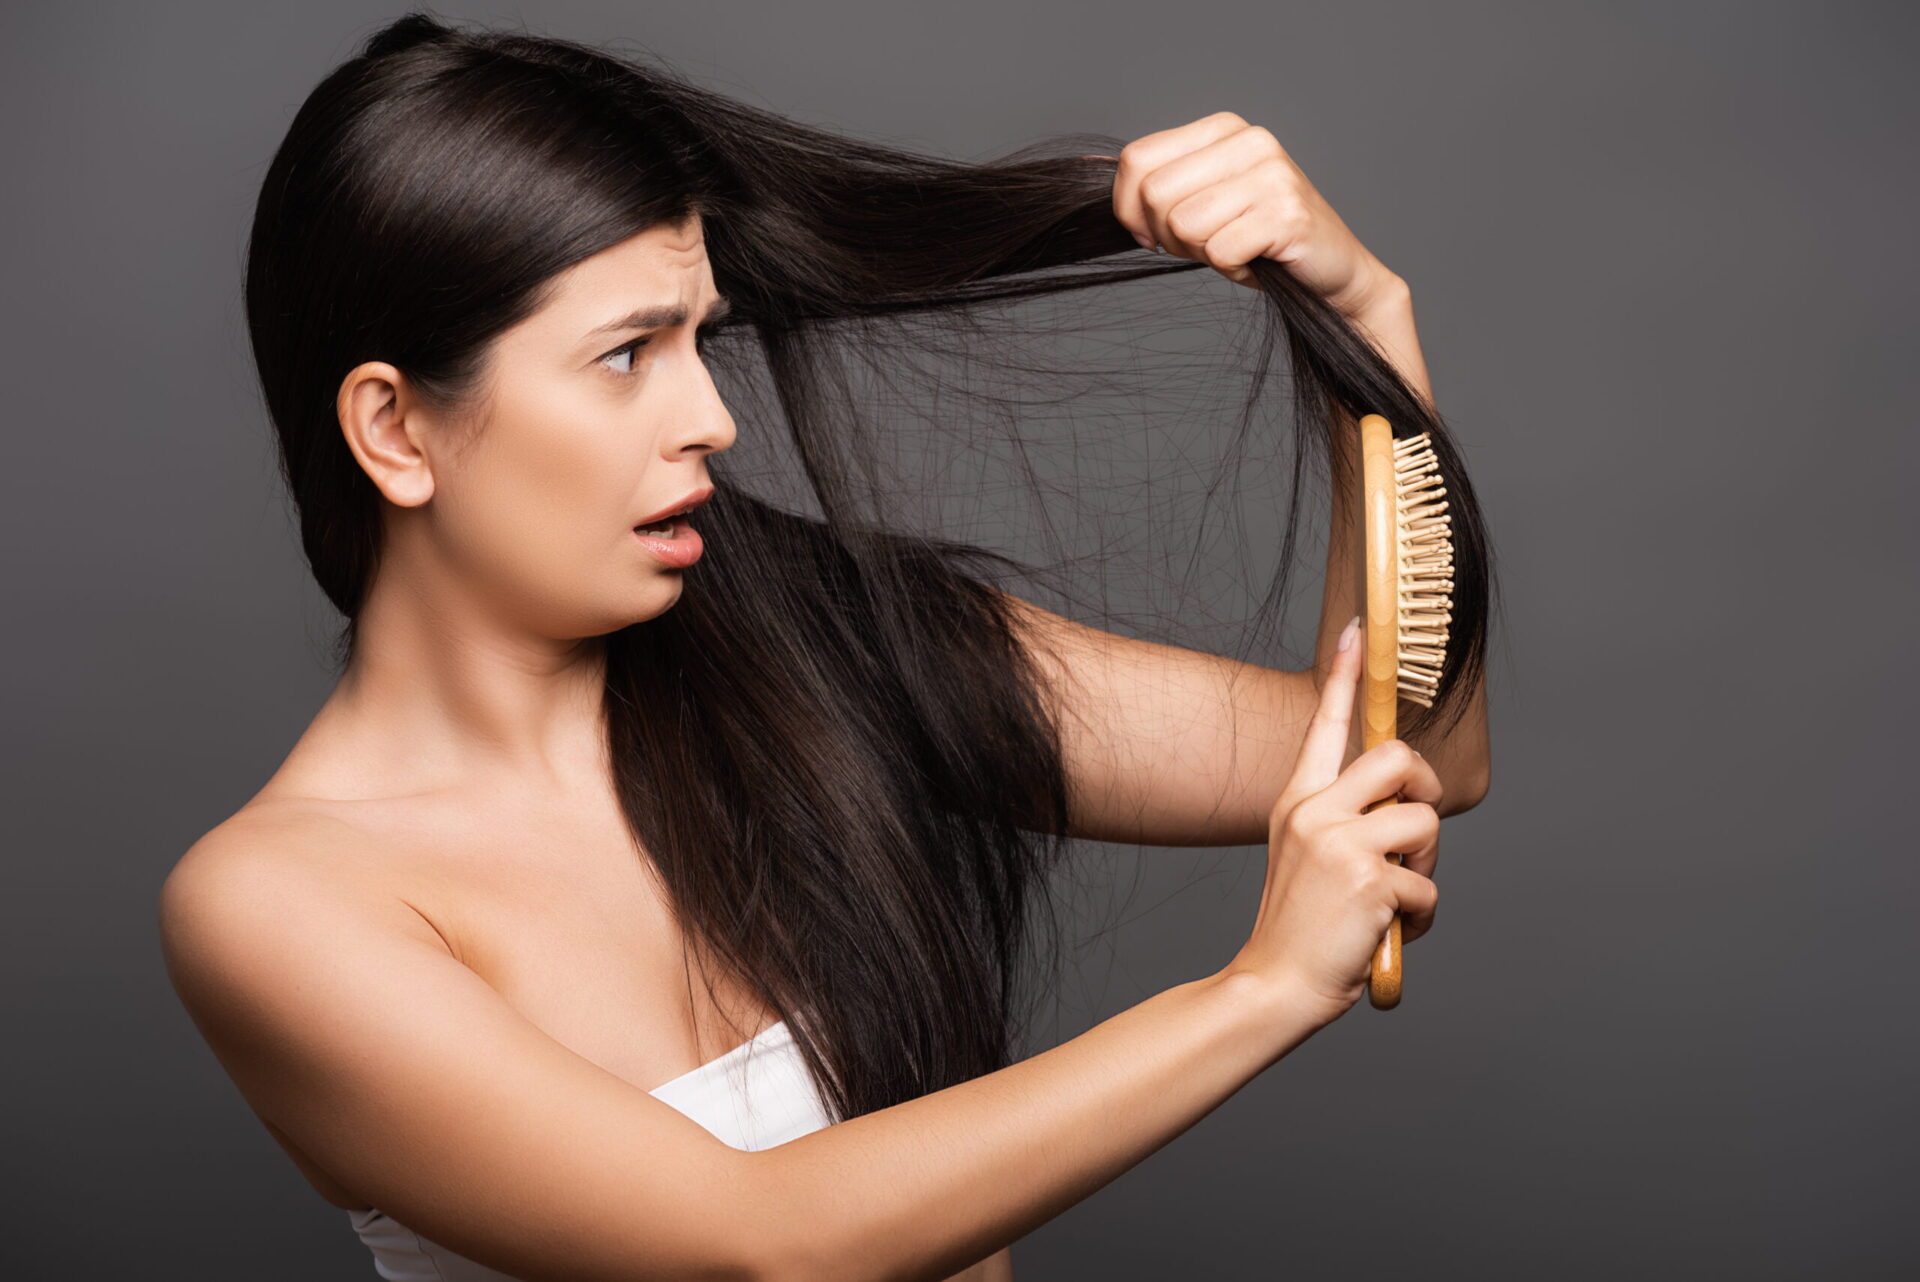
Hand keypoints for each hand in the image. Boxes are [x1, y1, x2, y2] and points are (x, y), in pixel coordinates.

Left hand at [1090, 112, 1404, 317]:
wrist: (1333, 274)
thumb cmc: (1259, 241)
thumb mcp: (1201, 201)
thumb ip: (1156, 183)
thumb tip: (1085, 164)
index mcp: (1222, 129)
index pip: (1136, 160)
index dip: (1128, 209)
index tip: (1151, 234)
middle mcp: (1248, 141)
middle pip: (1154, 195)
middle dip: (1167, 236)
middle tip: (1205, 246)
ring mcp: (1271, 174)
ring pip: (1183, 224)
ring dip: (1201, 254)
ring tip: (1233, 250)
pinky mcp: (1286, 213)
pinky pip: (1219, 250)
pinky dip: (1230, 270)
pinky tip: (1255, 261)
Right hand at [1227, 616, 1444, 1028]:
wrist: (1274, 984)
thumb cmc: (1299, 928)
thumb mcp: (1307, 857)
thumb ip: (1344, 822)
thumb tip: (1405, 803)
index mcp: (1297, 801)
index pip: (1325, 724)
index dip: (1344, 674)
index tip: (1358, 629)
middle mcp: (1314, 811)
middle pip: (1400, 758)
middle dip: (1425, 794)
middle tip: (1412, 834)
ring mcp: (1340, 843)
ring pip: (1425, 824)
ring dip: (1425, 868)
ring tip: (1394, 897)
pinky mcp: (1369, 880)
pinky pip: (1428, 886)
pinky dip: (1421, 917)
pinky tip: (1389, 933)